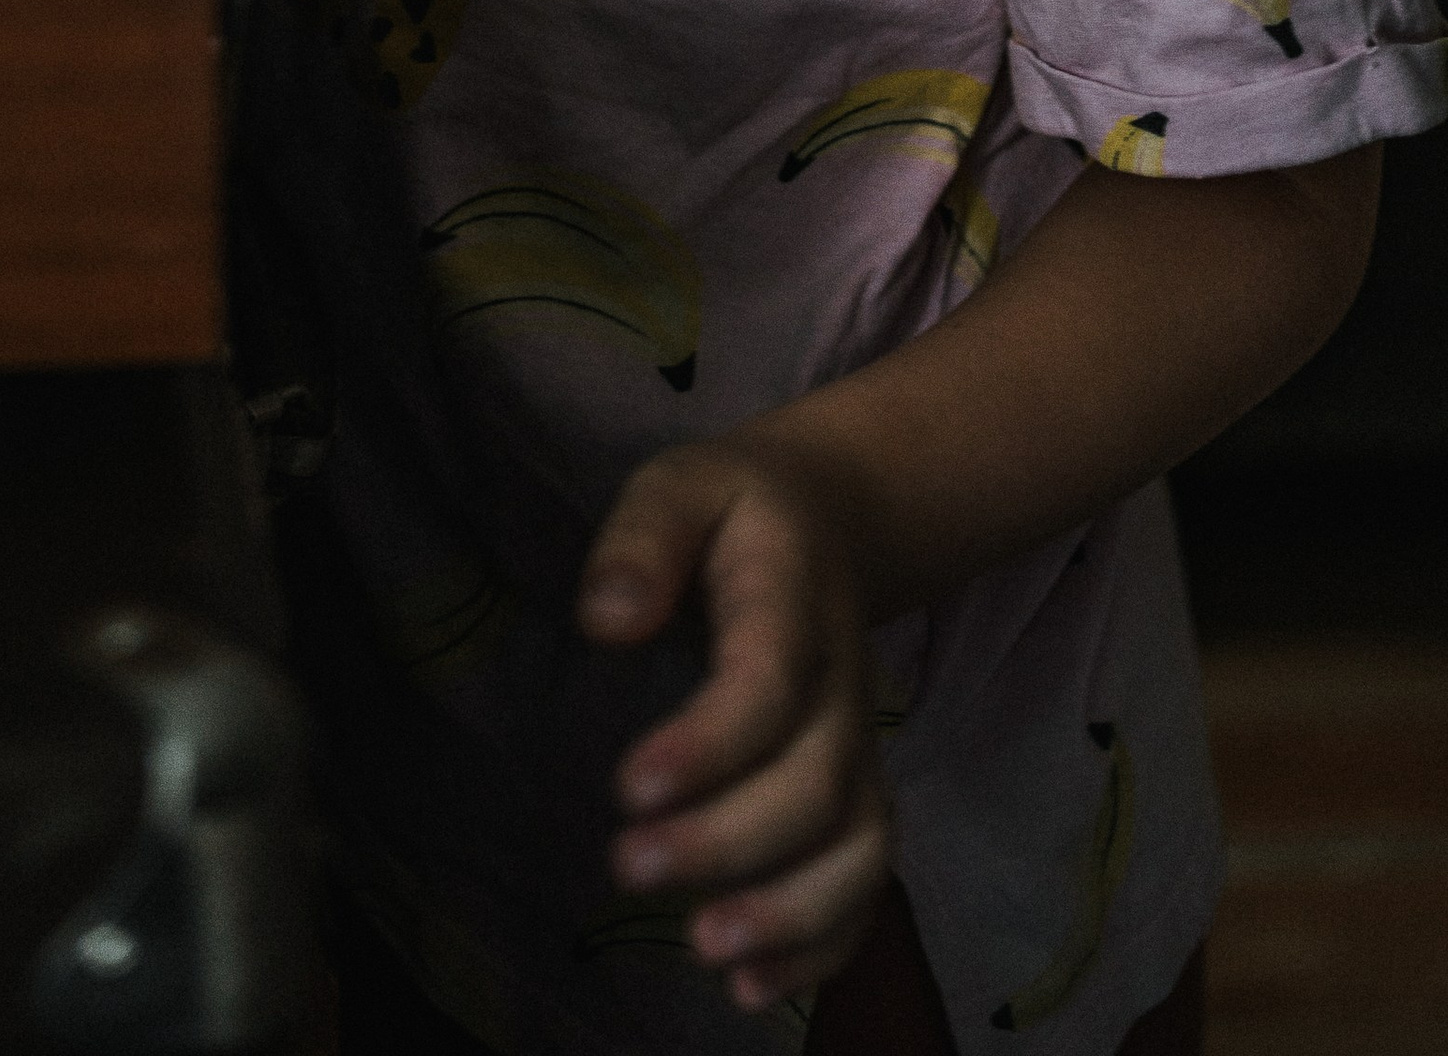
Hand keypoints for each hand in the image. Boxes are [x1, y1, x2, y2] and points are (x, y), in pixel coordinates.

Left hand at [580, 437, 891, 1014]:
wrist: (831, 519)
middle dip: (729, 841)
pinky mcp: (857, 795)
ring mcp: (859, 748)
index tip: (630, 787)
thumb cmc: (731, 510)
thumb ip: (643, 538)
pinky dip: (822, 946)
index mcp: (793, 601)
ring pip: (859, 850)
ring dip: (790, 913)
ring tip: (705, 952)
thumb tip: (605, 620)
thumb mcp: (679, 484)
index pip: (770, 683)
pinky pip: (866, 884)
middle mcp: (843, 687)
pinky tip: (750, 987)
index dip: (711, 743)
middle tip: (630, 867)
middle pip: (815, 783)